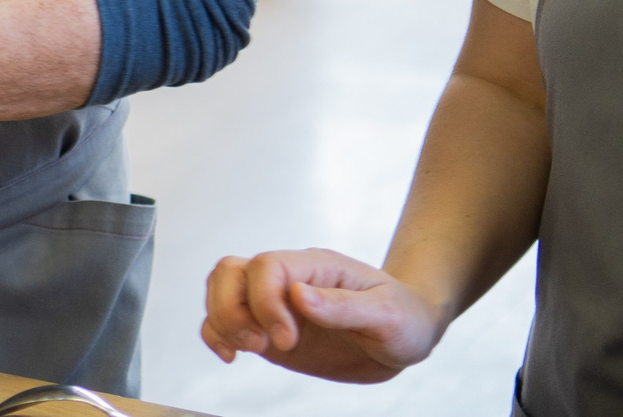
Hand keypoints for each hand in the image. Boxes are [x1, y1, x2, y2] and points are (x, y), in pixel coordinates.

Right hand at [201, 248, 442, 382]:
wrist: (406, 332)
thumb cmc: (403, 317)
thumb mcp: (386, 314)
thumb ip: (342, 306)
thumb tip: (297, 295)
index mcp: (314, 267)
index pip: (266, 266)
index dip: (266, 303)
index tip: (290, 341)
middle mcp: (287, 279)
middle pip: (230, 272)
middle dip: (232, 310)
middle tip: (260, 345)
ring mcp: (274, 303)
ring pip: (220, 290)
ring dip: (222, 321)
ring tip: (249, 349)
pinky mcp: (268, 327)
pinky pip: (224, 320)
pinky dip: (216, 334)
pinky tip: (231, 356)